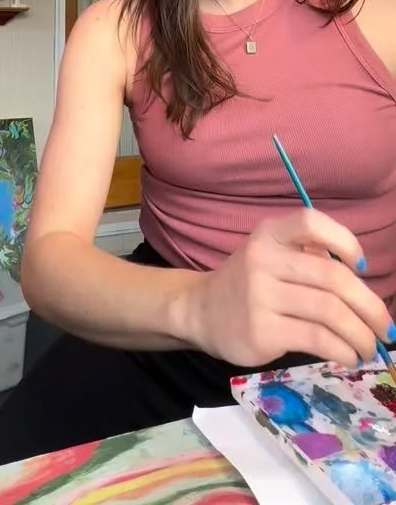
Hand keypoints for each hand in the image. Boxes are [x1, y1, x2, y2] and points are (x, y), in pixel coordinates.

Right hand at [185, 209, 395, 367]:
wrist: (201, 311)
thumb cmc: (248, 283)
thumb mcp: (271, 255)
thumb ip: (309, 258)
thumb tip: (364, 288)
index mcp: (270, 234)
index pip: (312, 223)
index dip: (346, 242)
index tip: (362, 267)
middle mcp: (263, 259)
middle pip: (333, 278)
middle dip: (370, 307)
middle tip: (386, 328)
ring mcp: (260, 296)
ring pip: (330, 312)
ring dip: (361, 334)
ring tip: (370, 347)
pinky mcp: (261, 330)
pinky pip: (316, 339)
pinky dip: (342, 350)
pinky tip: (348, 355)